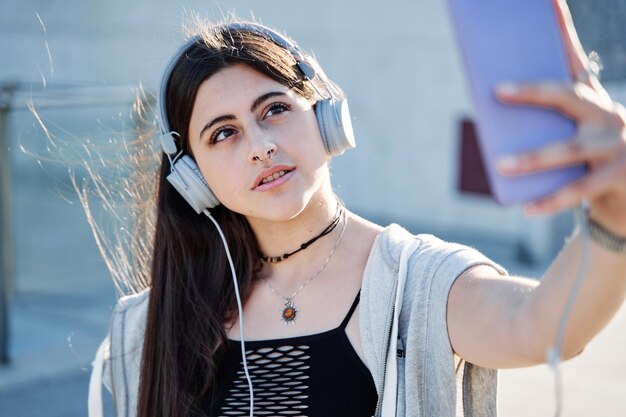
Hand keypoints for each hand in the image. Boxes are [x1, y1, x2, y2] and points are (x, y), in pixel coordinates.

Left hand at [495, 0, 625, 234]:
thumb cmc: (592, 150)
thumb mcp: (575, 126)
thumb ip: (545, 112)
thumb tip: (494, 96)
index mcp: (590, 96)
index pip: (570, 55)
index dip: (559, 24)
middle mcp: (606, 114)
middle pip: (567, 95)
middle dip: (533, 91)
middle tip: (497, 90)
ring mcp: (615, 145)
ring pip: (567, 150)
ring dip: (533, 158)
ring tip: (501, 165)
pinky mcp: (617, 177)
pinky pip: (577, 191)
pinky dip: (550, 201)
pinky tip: (525, 208)